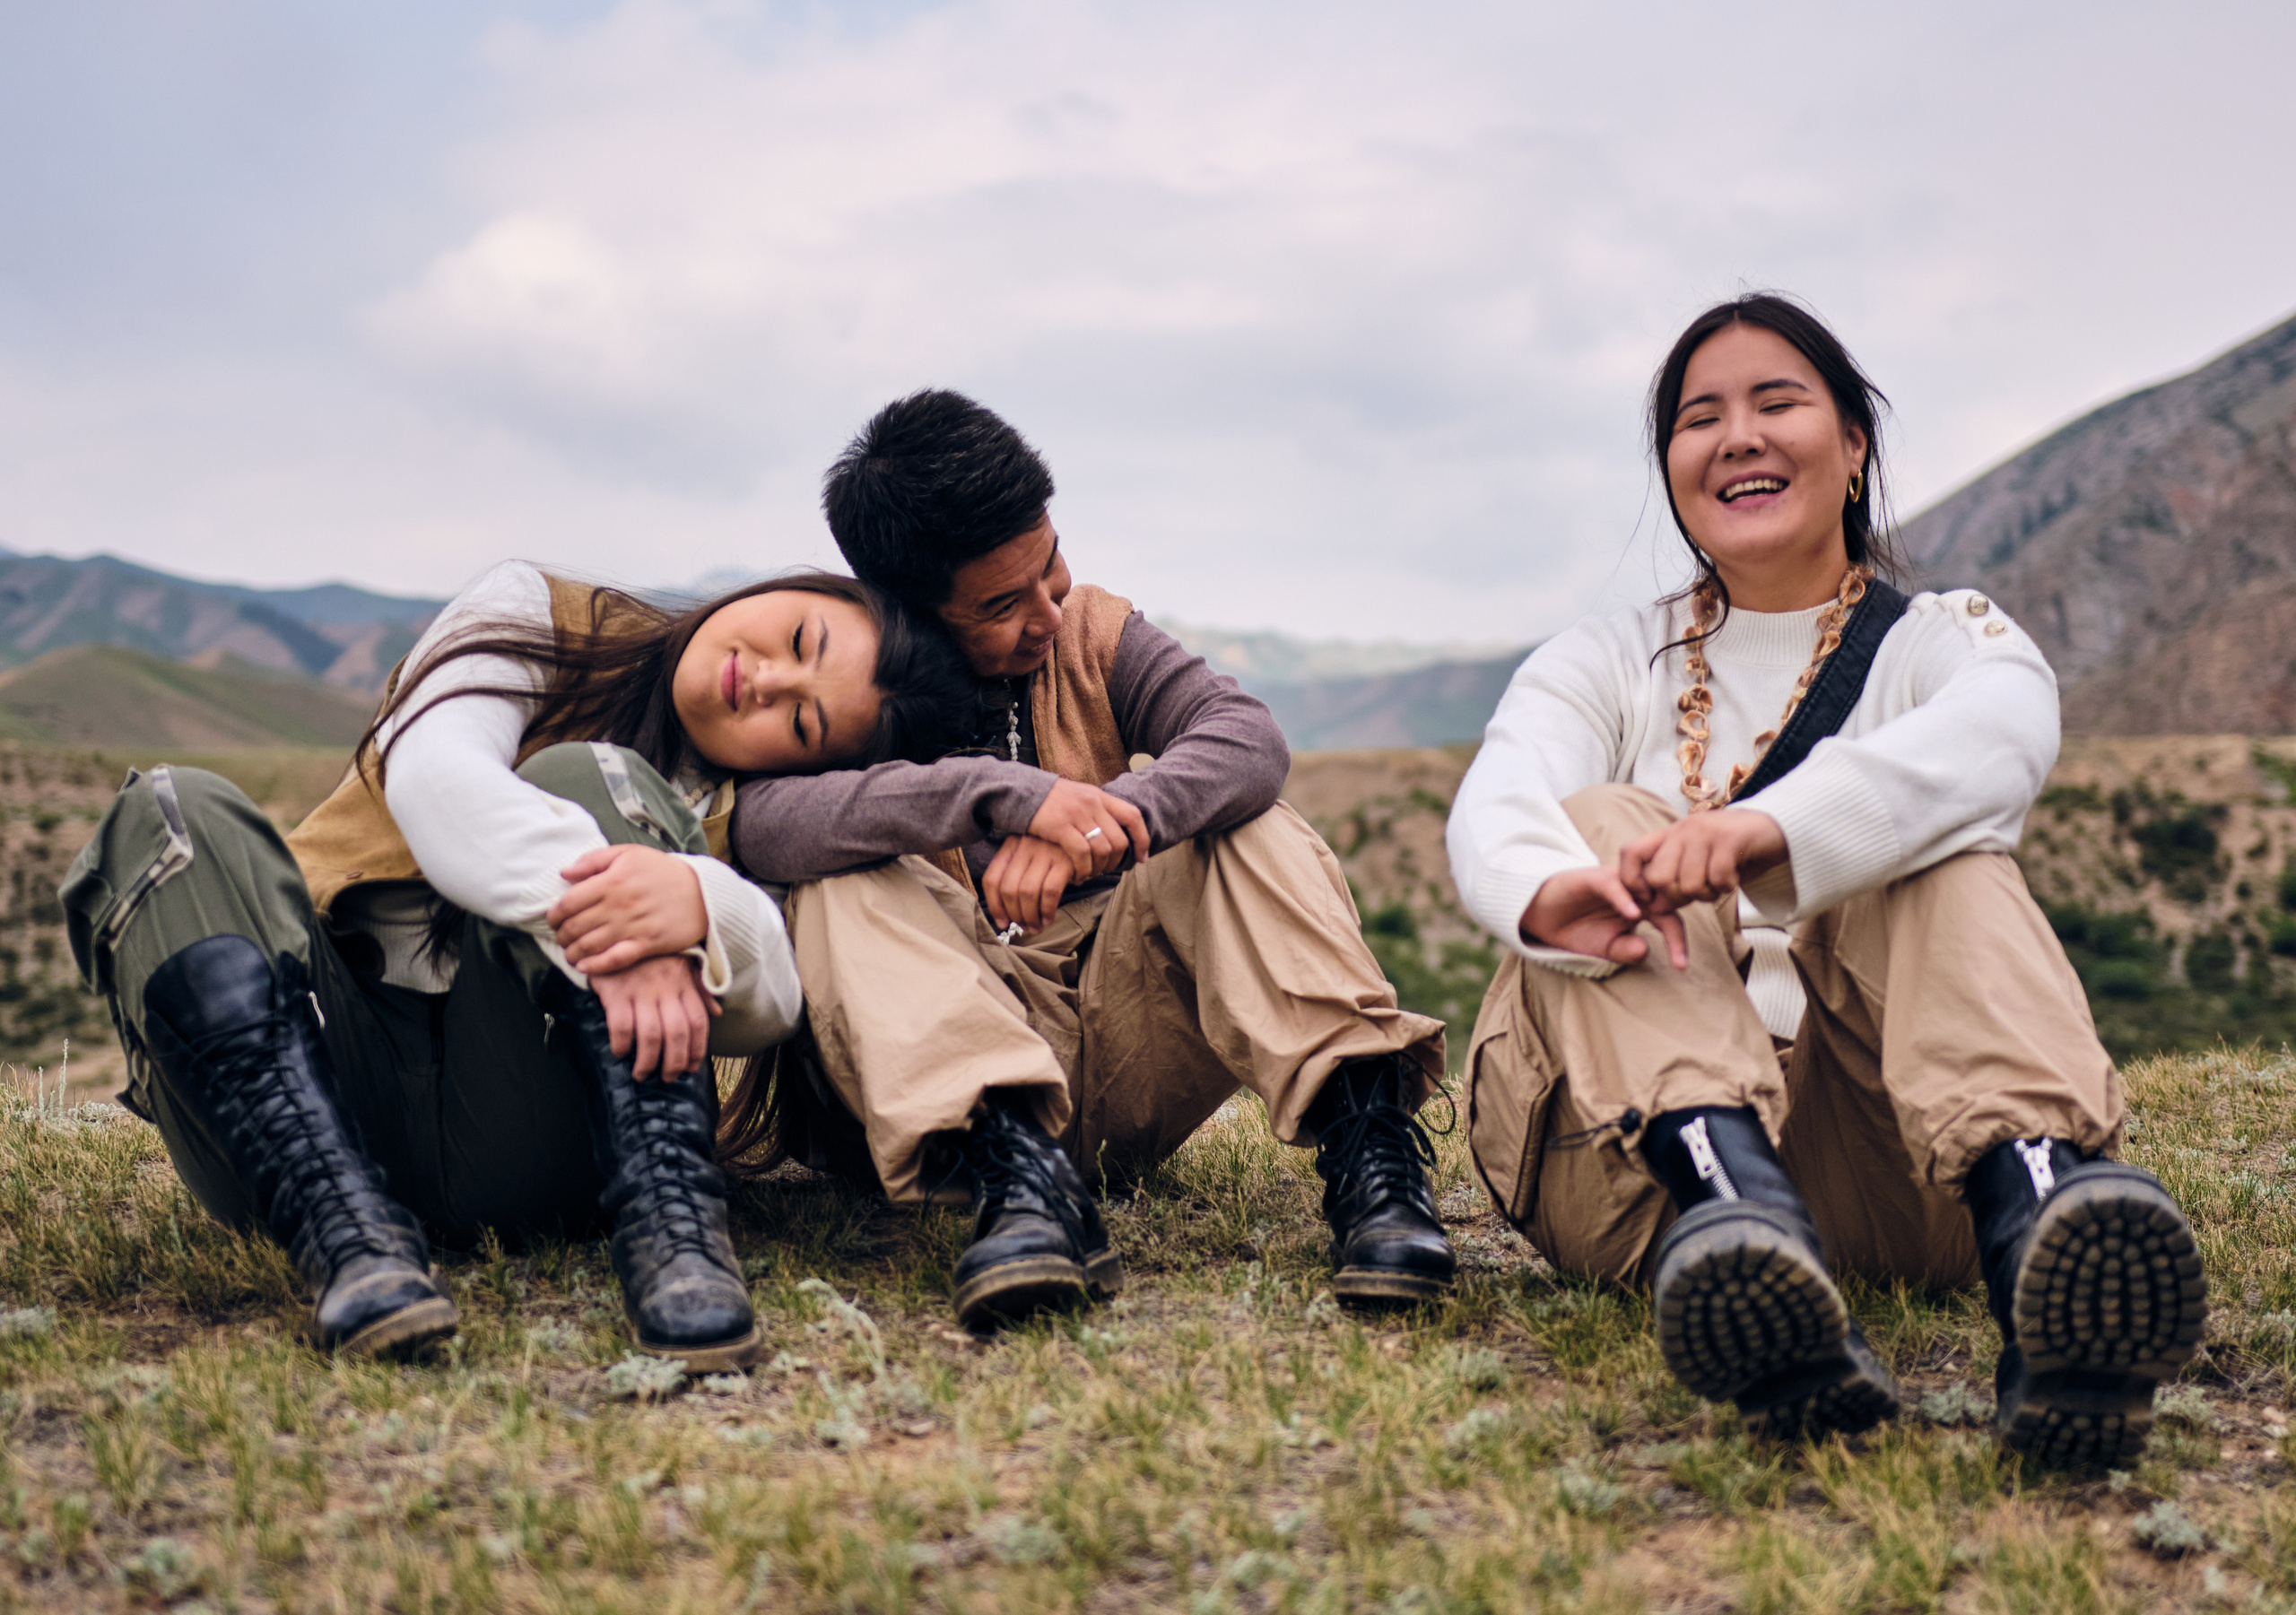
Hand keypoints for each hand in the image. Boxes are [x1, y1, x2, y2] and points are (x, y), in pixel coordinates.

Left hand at [550, 844, 707, 975]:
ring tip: (570, 953)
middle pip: (575, 926)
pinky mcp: (647, 944)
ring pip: (589, 945)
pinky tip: (585, 967)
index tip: (553, 919)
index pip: (569, 902)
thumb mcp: (629, 854)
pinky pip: (614, 960)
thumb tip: (564, 873)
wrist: (704, 892)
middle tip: (562, 938)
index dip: (554, 914)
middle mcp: (619, 905)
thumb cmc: (663, 872)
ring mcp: (633, 927)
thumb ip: (594, 860)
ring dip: (573, 953)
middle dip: (562, 935)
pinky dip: (595, 966)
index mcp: (612, 880)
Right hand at [588, 953, 718, 1079]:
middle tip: (667, 1078)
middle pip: (677, 1034)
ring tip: (642, 1073)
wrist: (616, 930)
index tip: (691, 1068)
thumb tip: (717, 1012)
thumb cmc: (651, 954)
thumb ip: (699, 989)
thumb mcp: (682, 965)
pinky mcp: (615, 991)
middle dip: (674, 1062)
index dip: (697, 1049)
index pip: (697, 1022)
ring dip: (647, 1061)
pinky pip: (620, 1025)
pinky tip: (620, 1052)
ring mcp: (640, 990)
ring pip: (650, 1035)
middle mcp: (665, 989)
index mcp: (683, 984)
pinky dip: (621, 1044)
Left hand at [981, 834, 1073, 935]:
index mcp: (1011, 844)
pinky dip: (1047, 910)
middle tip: (1024, 927)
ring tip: (1036, 927)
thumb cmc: (1056, 854)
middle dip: (1015, 915)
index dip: (994, 906)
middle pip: (1009, 889)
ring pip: (1027, 892)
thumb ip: (1017, 875)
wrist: (1089, 838)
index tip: (1002, 922)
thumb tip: (1006, 914)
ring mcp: (1045, 851)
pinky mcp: (1065, 860)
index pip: (992, 879)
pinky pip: (1050, 892)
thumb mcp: (1031, 856)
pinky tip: (1049, 919)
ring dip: (1030, 917)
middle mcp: (1025, 845)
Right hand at [1027, 779, 1148, 878]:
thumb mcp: (1078, 797)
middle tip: (1105, 872)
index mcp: (1099, 796)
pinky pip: (1081, 853)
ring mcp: (1076, 814)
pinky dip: (1083, 868)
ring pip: (1103, 850)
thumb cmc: (1048, 801)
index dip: (1142, 839)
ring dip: (1098, 868)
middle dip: (1116, 862)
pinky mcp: (1059, 826)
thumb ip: (1096, 811)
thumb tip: (1112, 832)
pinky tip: (1076, 875)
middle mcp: (1092, 802)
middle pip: (1119, 840)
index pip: (1132, 816)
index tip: (1142, 858)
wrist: (1018, 791)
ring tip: (1089, 874)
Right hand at [1521, 865, 1684, 969]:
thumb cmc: (1578, 929)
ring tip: (1666, 932)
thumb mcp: (1605, 949)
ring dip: (1659, 904)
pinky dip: (1625, 899)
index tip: (1681, 967)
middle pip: (1666, 902)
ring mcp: (1618, 884)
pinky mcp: (1596, 878)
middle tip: (1679, 957)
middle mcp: (1635, 893)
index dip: (1678, 942)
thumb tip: (1645, 949)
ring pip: (1646, 887)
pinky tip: (1632, 915)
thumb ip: (1626, 952)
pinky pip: (1615, 885)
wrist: (1543, 915)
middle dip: (1675, 929)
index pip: (1670, 920)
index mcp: (1643, 908)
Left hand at [1616, 808, 1786, 947]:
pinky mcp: (1730, 839)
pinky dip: (1727, 887)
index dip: (1632, 880)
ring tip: (1720, 882)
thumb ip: (1675, 882)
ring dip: (1708, 894)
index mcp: (1669, 835)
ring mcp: (1705, 832)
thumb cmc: (1731, 853)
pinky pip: (1717, 879)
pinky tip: (1734, 877)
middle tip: (1700, 892)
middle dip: (1678, 897)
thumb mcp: (1697, 865)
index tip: (1650, 898)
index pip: (1630, 853)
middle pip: (1659, 878)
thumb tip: (1654, 908)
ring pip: (1690, 884)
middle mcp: (1683, 829)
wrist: (1774, 828)